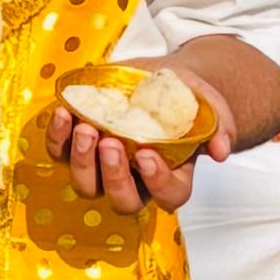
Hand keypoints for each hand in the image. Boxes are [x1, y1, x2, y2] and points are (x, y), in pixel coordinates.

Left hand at [40, 73, 231, 217]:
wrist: (159, 78)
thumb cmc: (187, 99)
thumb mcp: (210, 107)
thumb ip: (219, 127)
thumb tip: (220, 151)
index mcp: (172, 177)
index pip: (168, 196)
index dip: (157, 182)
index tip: (147, 154)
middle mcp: (135, 180)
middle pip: (123, 201)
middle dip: (114, 176)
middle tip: (110, 142)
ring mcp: (103, 167)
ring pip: (87, 185)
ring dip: (82, 161)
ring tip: (86, 127)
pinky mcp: (77, 148)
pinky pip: (61, 154)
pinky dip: (58, 137)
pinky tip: (64, 112)